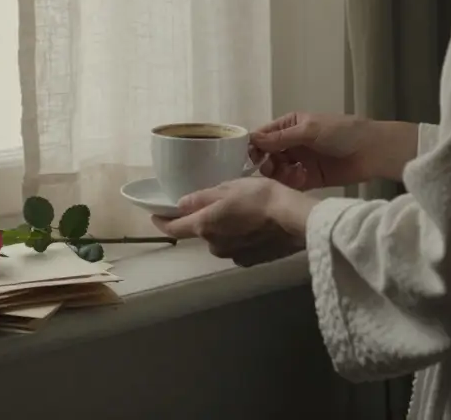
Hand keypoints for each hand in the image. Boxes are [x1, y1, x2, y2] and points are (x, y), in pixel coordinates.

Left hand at [152, 176, 319, 266]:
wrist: (294, 220)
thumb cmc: (260, 197)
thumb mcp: (228, 188)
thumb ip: (201, 198)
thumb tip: (180, 205)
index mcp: (204, 225)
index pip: (173, 228)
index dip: (162, 222)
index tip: (155, 216)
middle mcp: (213, 245)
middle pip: (201, 232)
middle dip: (205, 220)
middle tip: (221, 203)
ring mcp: (232, 255)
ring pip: (220, 240)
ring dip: (225, 229)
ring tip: (243, 214)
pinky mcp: (250, 261)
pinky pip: (237, 248)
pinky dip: (240, 238)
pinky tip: (255, 227)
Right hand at [249, 113, 417, 189]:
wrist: (372, 151)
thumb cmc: (342, 132)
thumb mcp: (309, 130)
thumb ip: (281, 138)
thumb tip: (252, 140)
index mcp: (291, 125)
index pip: (265, 135)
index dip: (255, 145)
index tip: (249, 156)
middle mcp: (293, 143)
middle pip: (268, 154)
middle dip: (266, 162)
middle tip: (269, 168)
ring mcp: (302, 161)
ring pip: (278, 170)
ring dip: (278, 173)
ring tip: (285, 175)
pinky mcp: (310, 179)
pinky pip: (292, 183)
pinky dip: (290, 183)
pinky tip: (296, 181)